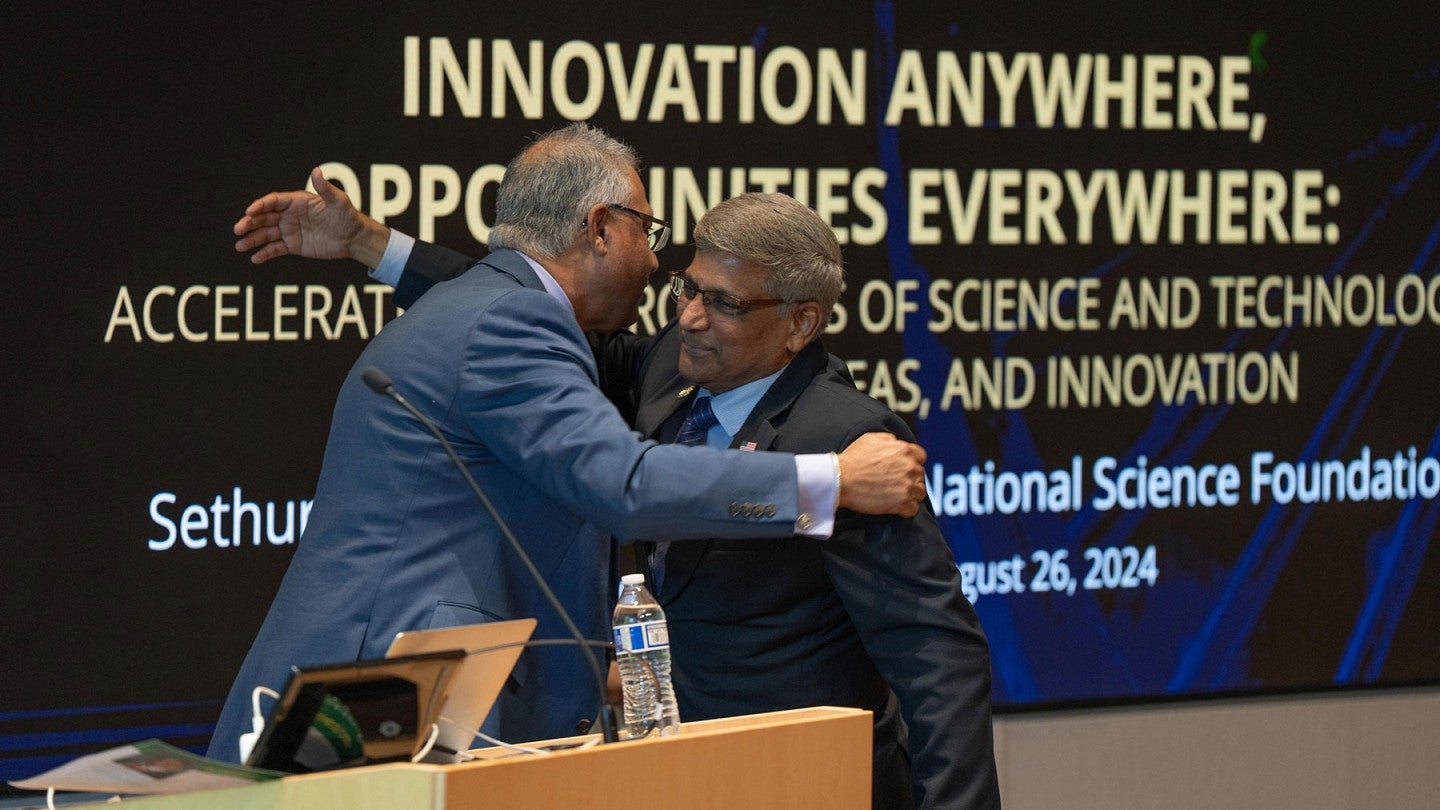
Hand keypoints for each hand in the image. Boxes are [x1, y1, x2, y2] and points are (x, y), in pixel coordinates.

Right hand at [232, 167, 388, 265]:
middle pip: (264, 217)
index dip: (260, 206)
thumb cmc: (347, 216)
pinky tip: (254, 259)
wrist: (354, 238)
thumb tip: (316, 171)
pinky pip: (276, 249)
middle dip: (250, 222)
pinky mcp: (293, 246)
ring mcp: (289, 231)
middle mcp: (289, 215)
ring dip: (252, 239)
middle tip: (238, 229)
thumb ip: (325, 189)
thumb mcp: (338, 201)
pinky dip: (265, 254)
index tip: (250, 211)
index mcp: (296, 201)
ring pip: (266, 234)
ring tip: (239, 246)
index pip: (273, 202)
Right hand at [835, 432, 927, 516]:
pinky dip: (905, 509)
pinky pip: (913, 509)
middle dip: (909, 479)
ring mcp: (908, 485)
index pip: (921, 457)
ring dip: (909, 495)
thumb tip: (896, 443)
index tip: (903, 469)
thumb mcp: (871, 439)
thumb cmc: (853, 459)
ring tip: (894, 496)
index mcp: (905, 450)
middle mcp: (910, 467)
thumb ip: (890, 440)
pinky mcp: (902, 503)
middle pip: (920, 476)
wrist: (840, 479)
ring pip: (920, 493)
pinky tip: (893, 506)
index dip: (912, 463)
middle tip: (894, 484)